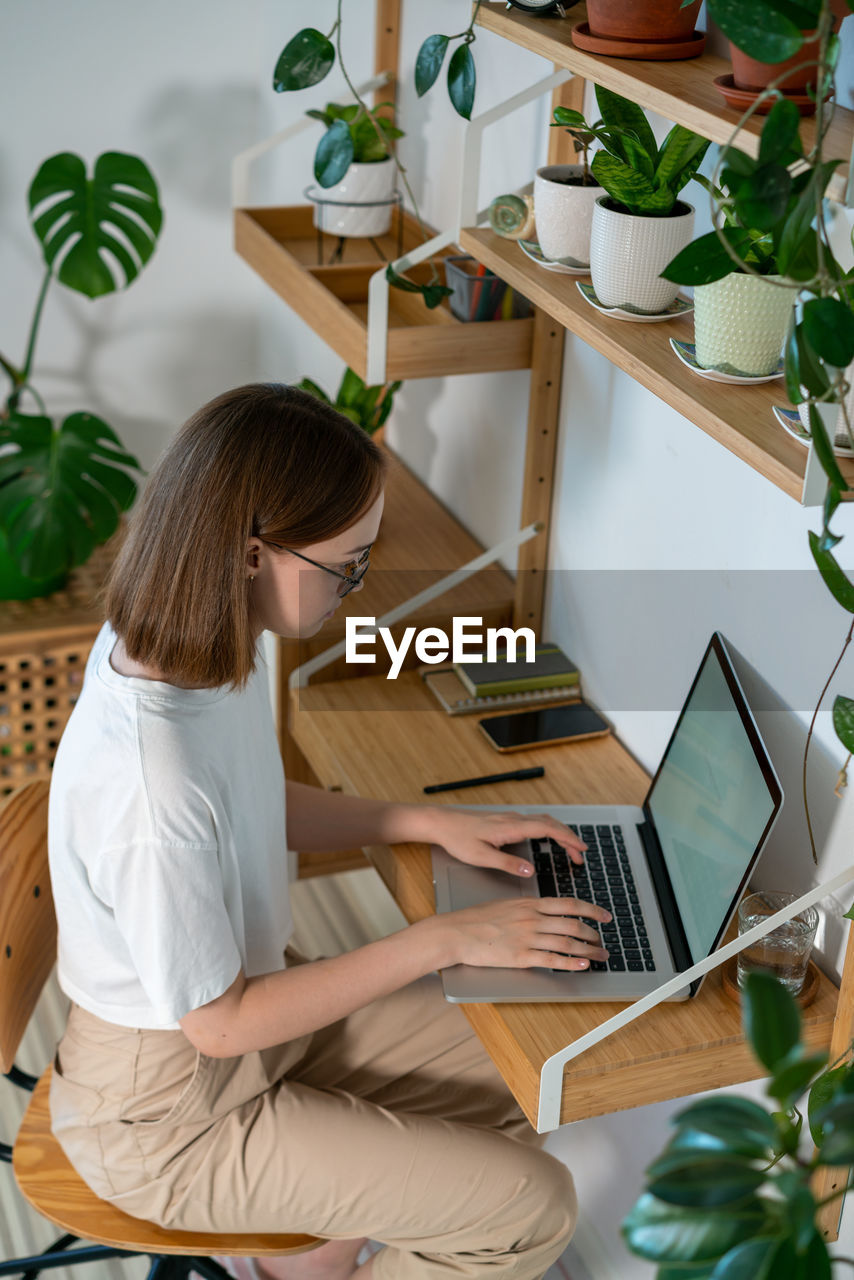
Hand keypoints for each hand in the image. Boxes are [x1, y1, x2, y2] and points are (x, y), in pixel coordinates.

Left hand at [423, 807, 586, 878]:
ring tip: (570, 849)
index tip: (581, 849)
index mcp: (510, 827)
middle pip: (550, 823)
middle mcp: (513, 819)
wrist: (441, 823)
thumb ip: (507, 864)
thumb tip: (530, 870)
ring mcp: (510, 818)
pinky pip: (534, 822)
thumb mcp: (481, 856)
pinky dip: (549, 830)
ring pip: (543, 821)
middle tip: (581, 855)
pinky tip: (549, 839)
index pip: (547, 828)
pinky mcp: (505, 820)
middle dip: (569, 838)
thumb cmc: (458, 838)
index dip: (567, 838)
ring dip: (559, 833)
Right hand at [442, 896, 610, 970]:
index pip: (569, 904)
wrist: (457, 932)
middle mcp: (532, 918)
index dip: (591, 910)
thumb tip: (544, 912)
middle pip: (573, 924)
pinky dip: (571, 962)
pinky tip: (582, 965)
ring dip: (588, 950)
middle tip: (602, 940)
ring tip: (599, 955)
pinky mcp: (521, 956)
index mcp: (529, 903)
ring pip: (567, 942)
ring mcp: (528, 937)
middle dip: (593, 933)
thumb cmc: (476, 918)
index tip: (604, 915)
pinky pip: (552, 960)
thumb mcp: (506, 904)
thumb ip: (527, 908)